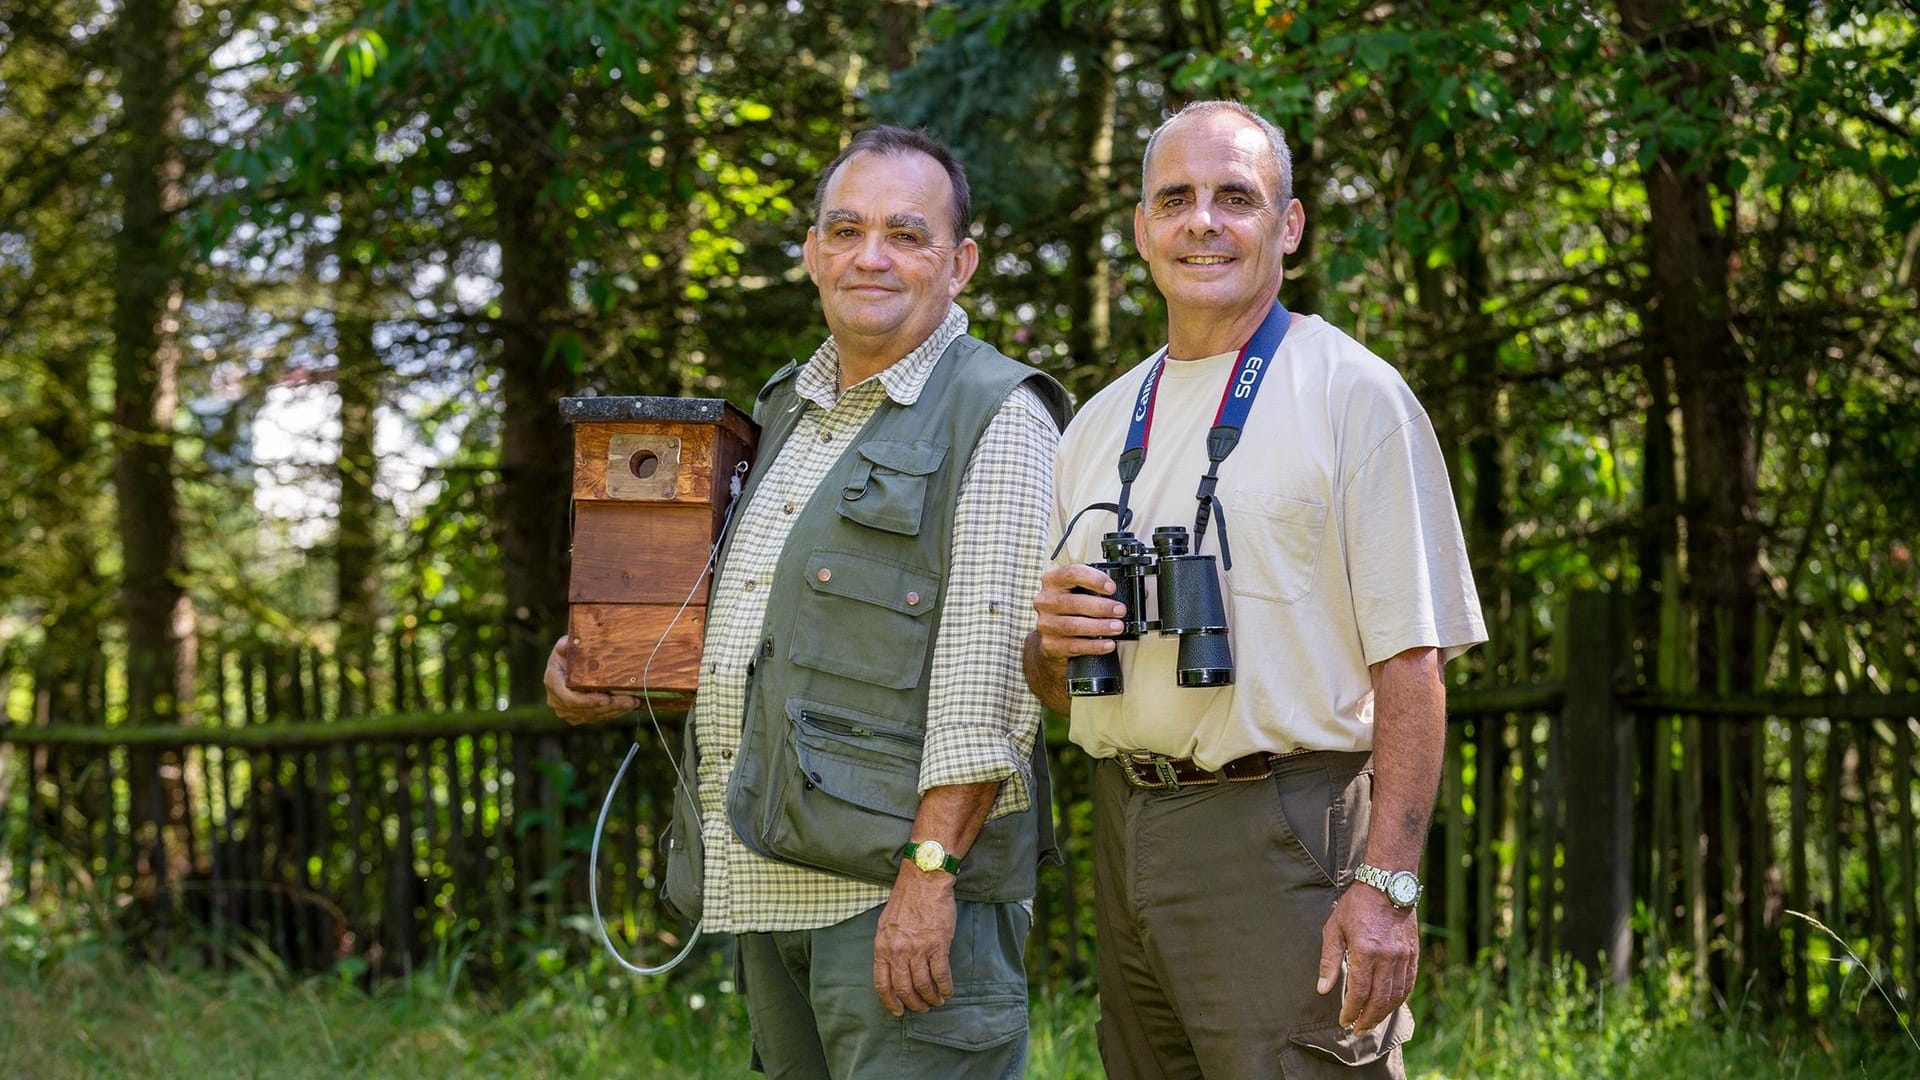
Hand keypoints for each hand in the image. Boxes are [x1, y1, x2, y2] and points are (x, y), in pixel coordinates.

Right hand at [543, 635, 640, 724]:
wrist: (567, 664)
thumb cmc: (568, 652)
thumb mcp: (565, 645)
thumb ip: (564, 645)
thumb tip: (566, 644)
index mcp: (552, 681)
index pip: (569, 697)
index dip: (588, 701)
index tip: (606, 699)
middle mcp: (557, 700)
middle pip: (585, 709)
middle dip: (610, 706)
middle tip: (630, 701)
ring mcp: (567, 711)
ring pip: (594, 715)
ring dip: (615, 710)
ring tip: (634, 702)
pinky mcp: (578, 716)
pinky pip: (597, 717)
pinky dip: (614, 712)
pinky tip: (628, 706)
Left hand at [872, 863, 958, 1015]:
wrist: (924, 880)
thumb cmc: (905, 900)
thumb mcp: (885, 924)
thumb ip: (887, 947)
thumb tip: (891, 968)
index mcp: (882, 947)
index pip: (882, 984)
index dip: (890, 1002)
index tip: (898, 1011)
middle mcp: (898, 951)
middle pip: (904, 989)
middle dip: (914, 1004)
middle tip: (922, 1008)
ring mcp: (918, 949)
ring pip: (923, 985)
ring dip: (931, 998)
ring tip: (937, 1001)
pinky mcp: (937, 945)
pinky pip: (941, 974)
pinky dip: (945, 987)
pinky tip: (948, 991)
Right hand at [1031, 563, 1127, 660]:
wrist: (1050, 638)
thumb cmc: (1068, 610)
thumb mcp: (1076, 592)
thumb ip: (1094, 588)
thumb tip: (1127, 593)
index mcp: (1052, 581)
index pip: (1072, 574)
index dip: (1094, 580)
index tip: (1112, 588)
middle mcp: (1045, 601)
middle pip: (1074, 602)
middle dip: (1101, 607)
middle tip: (1120, 610)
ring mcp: (1045, 624)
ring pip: (1073, 625)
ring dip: (1099, 627)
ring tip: (1117, 627)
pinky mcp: (1049, 644)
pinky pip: (1074, 646)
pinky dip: (1094, 646)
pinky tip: (1108, 644)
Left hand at [1315, 881, 1418, 1032]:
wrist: (1387, 885)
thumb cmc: (1356, 906)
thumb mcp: (1334, 929)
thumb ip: (1330, 961)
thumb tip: (1323, 989)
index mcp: (1366, 951)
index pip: (1360, 992)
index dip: (1352, 1011)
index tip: (1344, 1021)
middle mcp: (1388, 957)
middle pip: (1380, 999)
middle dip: (1368, 1019)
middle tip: (1357, 1030)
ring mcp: (1404, 956)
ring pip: (1396, 995)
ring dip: (1383, 1013)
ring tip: (1370, 1022)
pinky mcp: (1413, 954)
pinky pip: (1408, 984)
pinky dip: (1399, 999)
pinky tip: (1388, 1006)